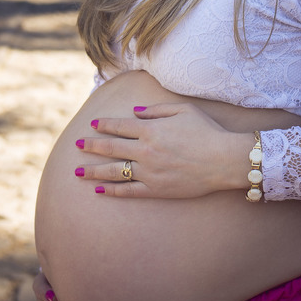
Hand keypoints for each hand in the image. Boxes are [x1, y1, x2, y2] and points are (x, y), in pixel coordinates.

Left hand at [75, 102, 249, 197]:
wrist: (223, 159)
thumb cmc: (206, 131)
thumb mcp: (183, 110)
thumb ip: (156, 109)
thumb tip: (136, 111)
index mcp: (151, 129)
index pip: (120, 126)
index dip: (104, 125)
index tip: (93, 125)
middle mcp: (146, 150)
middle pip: (111, 147)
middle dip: (91, 146)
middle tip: (77, 145)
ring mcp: (149, 171)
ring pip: (115, 171)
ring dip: (94, 170)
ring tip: (78, 171)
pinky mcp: (156, 189)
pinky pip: (129, 191)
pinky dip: (113, 190)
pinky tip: (100, 189)